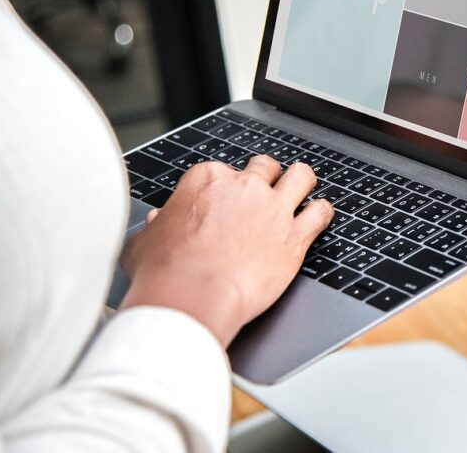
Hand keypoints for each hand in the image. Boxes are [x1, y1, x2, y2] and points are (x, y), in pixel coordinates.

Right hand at [119, 155, 332, 347]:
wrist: (192, 298)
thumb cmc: (164, 273)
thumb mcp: (145, 242)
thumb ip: (156, 227)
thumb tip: (157, 222)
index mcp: (206, 180)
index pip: (223, 171)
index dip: (225, 188)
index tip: (224, 202)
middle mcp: (244, 187)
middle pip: (264, 167)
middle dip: (265, 177)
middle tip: (263, 192)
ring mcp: (273, 209)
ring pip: (300, 177)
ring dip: (300, 182)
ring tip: (301, 189)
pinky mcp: (294, 236)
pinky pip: (320, 213)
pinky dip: (322, 213)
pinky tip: (319, 216)